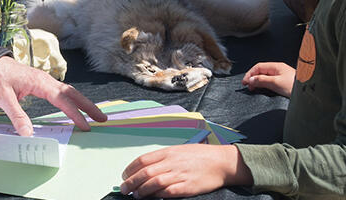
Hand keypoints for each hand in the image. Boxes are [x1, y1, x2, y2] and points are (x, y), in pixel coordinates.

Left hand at [0, 56, 105, 136]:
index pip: (62, 99)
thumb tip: (28, 133)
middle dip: (88, 105)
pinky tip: (74, 106)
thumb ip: (16, 115)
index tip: (86, 126)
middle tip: (102, 118)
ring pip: (68, 91)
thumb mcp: (2, 97)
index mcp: (39, 82)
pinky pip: (60, 91)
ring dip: (82, 102)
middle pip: (72, 92)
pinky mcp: (39, 82)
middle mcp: (45, 79)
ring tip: (94, 114)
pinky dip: (71, 99)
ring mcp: (43, 80)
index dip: (75, 113)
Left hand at [121, 144, 250, 197]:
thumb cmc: (199, 156)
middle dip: (131, 182)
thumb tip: (145, 168)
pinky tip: (152, 198)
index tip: (125, 176)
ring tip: (136, 195)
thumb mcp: (178, 151)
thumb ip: (163, 158)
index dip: (130, 169)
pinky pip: (168, 192)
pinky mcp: (187, 187)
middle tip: (124, 189)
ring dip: (142, 191)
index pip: (143, 160)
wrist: (221, 162)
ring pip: (154, 183)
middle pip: (145, 173)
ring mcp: (179, 175)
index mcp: (168, 152)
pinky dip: (158, 195)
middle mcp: (172, 162)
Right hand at [241, 62, 294, 96]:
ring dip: (258, 82)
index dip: (250, 74)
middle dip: (253, 78)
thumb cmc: (295, 86)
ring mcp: (281, 76)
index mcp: (276, 66)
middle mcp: (278, 70)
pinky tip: (263, 89)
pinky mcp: (283, 83)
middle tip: (248, 87)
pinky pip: (270, 81)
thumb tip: (250, 79)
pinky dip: (264, 85)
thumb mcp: (275, 83)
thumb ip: (261, 80)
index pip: (258, 67)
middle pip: (261, 71)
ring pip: (265, 77)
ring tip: (254, 89)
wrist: (308, 94)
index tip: (245, 82)